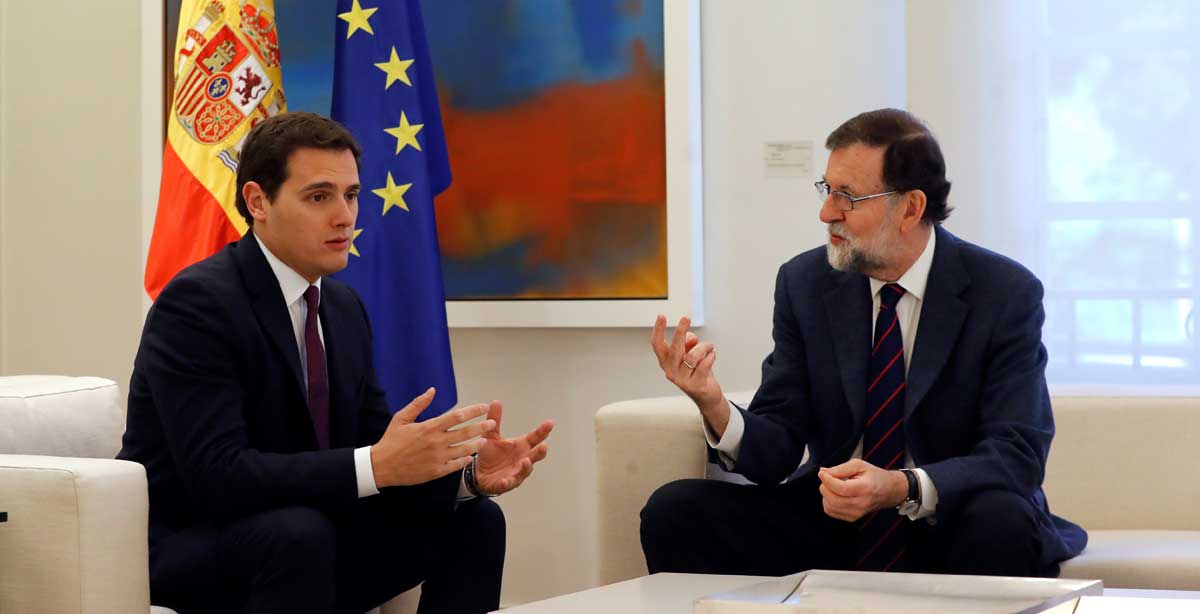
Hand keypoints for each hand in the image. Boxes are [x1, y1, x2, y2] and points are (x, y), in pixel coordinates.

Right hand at [371, 388, 496, 487]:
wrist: (381, 466)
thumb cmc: (391, 440)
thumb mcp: (401, 418)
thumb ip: (418, 404)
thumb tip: (432, 390)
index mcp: (429, 427)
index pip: (457, 416)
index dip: (473, 410)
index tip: (484, 407)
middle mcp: (436, 442)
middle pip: (465, 432)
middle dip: (482, 426)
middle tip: (492, 423)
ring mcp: (437, 458)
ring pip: (464, 449)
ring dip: (477, 444)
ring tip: (485, 440)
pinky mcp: (436, 472)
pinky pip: (455, 465)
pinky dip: (465, 460)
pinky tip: (470, 456)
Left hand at [474, 401, 552, 495]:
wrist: (479, 473)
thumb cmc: (491, 454)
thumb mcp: (491, 436)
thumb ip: (495, 420)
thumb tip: (496, 402)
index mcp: (521, 446)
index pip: (535, 437)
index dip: (543, 431)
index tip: (550, 423)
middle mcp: (522, 459)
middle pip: (535, 455)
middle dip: (540, 452)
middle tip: (544, 446)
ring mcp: (516, 472)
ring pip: (525, 470)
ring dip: (526, 467)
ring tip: (526, 461)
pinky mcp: (506, 483)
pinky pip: (509, 483)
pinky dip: (508, 482)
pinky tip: (505, 480)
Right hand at [650, 315, 725, 421]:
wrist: (706, 395)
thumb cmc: (697, 370)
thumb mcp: (690, 353)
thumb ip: (688, 343)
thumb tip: (691, 339)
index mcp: (666, 362)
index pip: (657, 344)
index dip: (658, 330)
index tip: (661, 316)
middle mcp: (670, 371)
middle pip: (674, 348)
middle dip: (680, 331)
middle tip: (686, 318)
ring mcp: (682, 380)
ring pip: (693, 356)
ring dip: (704, 347)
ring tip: (710, 346)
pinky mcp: (695, 385)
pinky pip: (705, 364)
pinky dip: (711, 356)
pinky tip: (712, 355)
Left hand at [817, 459, 907, 521]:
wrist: (889, 491)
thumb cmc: (874, 476)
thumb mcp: (859, 465)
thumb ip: (840, 468)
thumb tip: (823, 472)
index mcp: (865, 489)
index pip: (840, 488)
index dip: (827, 480)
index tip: (822, 473)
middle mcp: (861, 504)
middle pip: (833, 499)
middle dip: (825, 486)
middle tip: (828, 478)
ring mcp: (857, 514)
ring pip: (829, 506)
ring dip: (826, 494)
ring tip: (833, 486)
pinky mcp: (852, 518)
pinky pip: (831, 512)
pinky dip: (828, 502)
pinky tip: (835, 494)